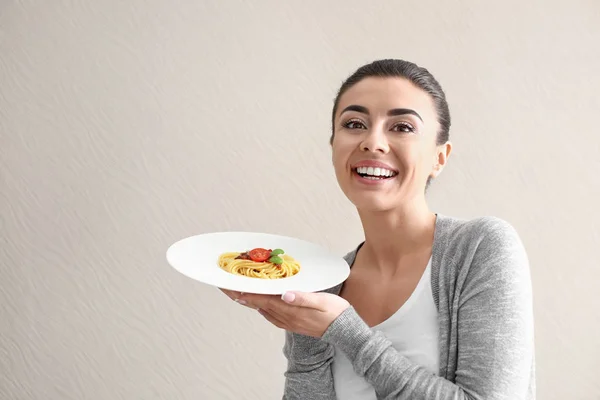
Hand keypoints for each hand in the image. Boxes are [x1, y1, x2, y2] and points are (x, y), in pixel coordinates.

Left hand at [229, 290, 349, 337]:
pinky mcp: (294, 324)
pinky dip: (262, 308)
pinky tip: (262, 305)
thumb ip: (303, 298)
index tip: (232, 287)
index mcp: (291, 310)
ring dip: (251, 302)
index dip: (246, 293)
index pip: (263, 300)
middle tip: (227, 288)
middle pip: (259, 306)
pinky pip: (272, 316)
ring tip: (240, 293)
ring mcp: (289, 322)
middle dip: (242, 296)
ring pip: (264, 310)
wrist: (346, 331)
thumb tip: (285, 294)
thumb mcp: (322, 301)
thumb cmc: (336, 313)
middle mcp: (287, 318)